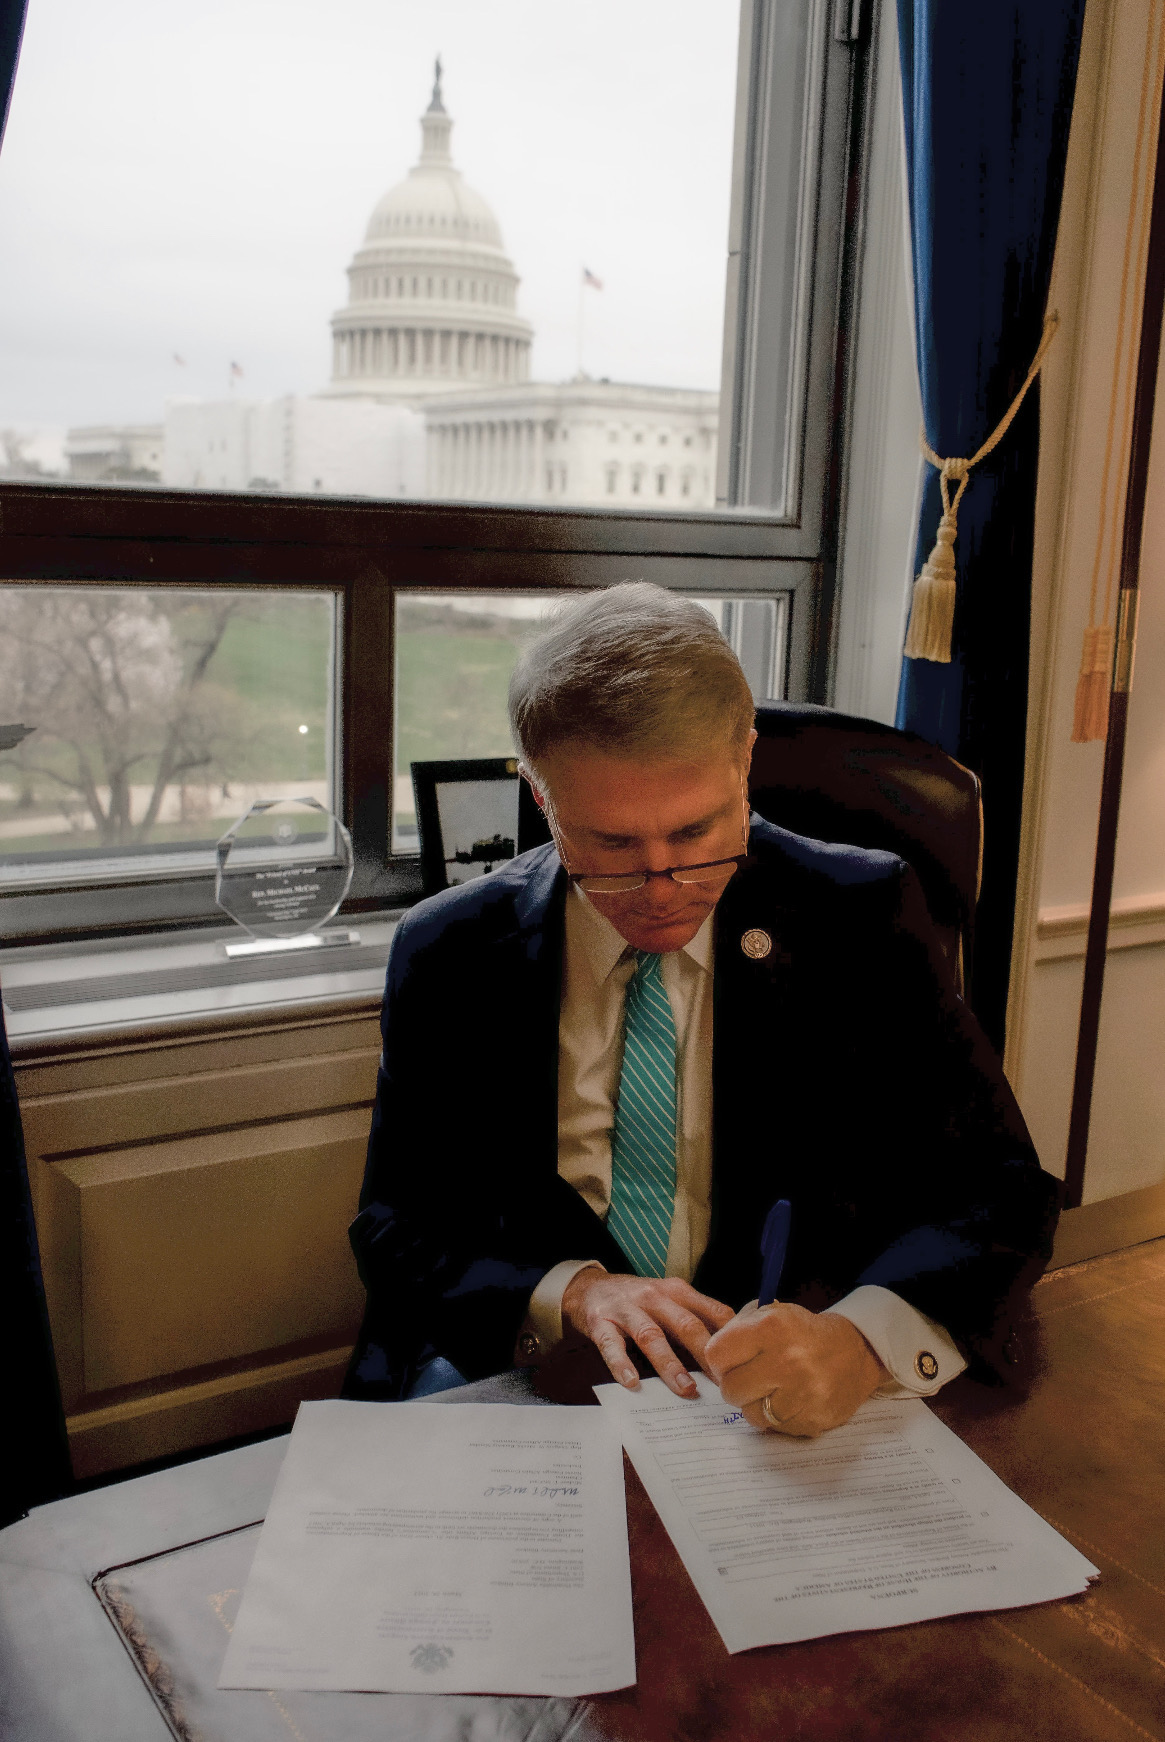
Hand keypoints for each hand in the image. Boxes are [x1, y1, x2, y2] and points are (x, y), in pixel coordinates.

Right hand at [562, 1271, 735, 1397]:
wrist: (588, 1287)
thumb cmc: (638, 1300)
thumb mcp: (669, 1300)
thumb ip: (695, 1319)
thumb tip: (730, 1353)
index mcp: (677, 1290)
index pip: (711, 1311)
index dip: (729, 1338)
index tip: (744, 1363)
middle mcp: (654, 1296)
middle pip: (685, 1324)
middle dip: (705, 1355)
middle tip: (721, 1383)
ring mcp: (626, 1309)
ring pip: (652, 1336)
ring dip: (670, 1364)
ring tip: (686, 1388)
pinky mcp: (600, 1322)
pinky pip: (611, 1345)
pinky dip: (622, 1364)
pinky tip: (632, 1383)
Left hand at [704, 1302, 888, 1436]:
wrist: (855, 1350)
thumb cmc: (803, 1332)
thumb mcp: (771, 1313)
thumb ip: (736, 1330)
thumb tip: (710, 1359)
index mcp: (772, 1327)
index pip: (717, 1354)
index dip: (718, 1360)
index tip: (729, 1361)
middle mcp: (788, 1359)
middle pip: (730, 1389)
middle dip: (735, 1385)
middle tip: (752, 1377)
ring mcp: (803, 1393)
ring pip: (750, 1414)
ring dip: (756, 1405)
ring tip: (773, 1389)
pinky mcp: (813, 1419)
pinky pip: (775, 1428)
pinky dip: (777, 1418)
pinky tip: (790, 1400)